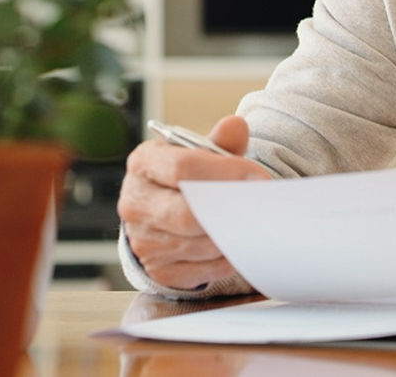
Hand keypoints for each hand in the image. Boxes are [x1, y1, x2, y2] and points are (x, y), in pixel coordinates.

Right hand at [117, 115, 269, 289]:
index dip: (225, 172)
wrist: (163, 209)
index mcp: (144, 164)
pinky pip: (202, 270)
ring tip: (252, 222)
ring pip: (197, 245)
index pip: (182, 168)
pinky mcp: (158, 269)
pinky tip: (236, 243)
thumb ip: (221, 141)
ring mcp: (143, 240)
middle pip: (185, 215)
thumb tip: (236, 126)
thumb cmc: (188, 175)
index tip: (258, 176)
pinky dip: (226, 259)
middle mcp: (136, 203)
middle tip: (260, 206)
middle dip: (228, 210)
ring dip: (230, 236)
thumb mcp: (201, 151)